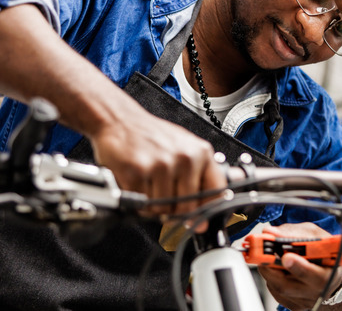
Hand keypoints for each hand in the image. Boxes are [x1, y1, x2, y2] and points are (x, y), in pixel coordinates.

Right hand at [90, 104, 226, 216]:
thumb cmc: (152, 135)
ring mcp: (161, 165)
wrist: (119, 120)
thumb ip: (202, 173)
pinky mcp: (137, 172)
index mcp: (200, 152)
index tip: (202, 220)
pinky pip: (143, 204)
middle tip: (165, 199)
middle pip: (187, 206)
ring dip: (154, 205)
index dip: (208, 210)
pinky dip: (138, 201)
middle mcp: (184, 158)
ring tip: (149, 185)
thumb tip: (222, 199)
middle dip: (175, 211)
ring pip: (163, 208)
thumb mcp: (185, 147)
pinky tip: (137, 184)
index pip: (215, 191)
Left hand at [256, 223, 341, 310]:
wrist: (334, 272)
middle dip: (271, 267)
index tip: (286, 256)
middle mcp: (317, 293)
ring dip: (270, 270)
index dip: (299, 266)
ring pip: (276, 287)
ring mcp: (304, 302)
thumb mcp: (316, 236)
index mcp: (329, 275)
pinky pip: (274, 291)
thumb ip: (295, 233)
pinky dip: (273, 277)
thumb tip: (270, 232)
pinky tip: (280, 269)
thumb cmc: (326, 252)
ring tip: (274, 257)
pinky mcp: (293, 305)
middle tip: (265, 252)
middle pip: (287, 286)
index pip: (315, 276)